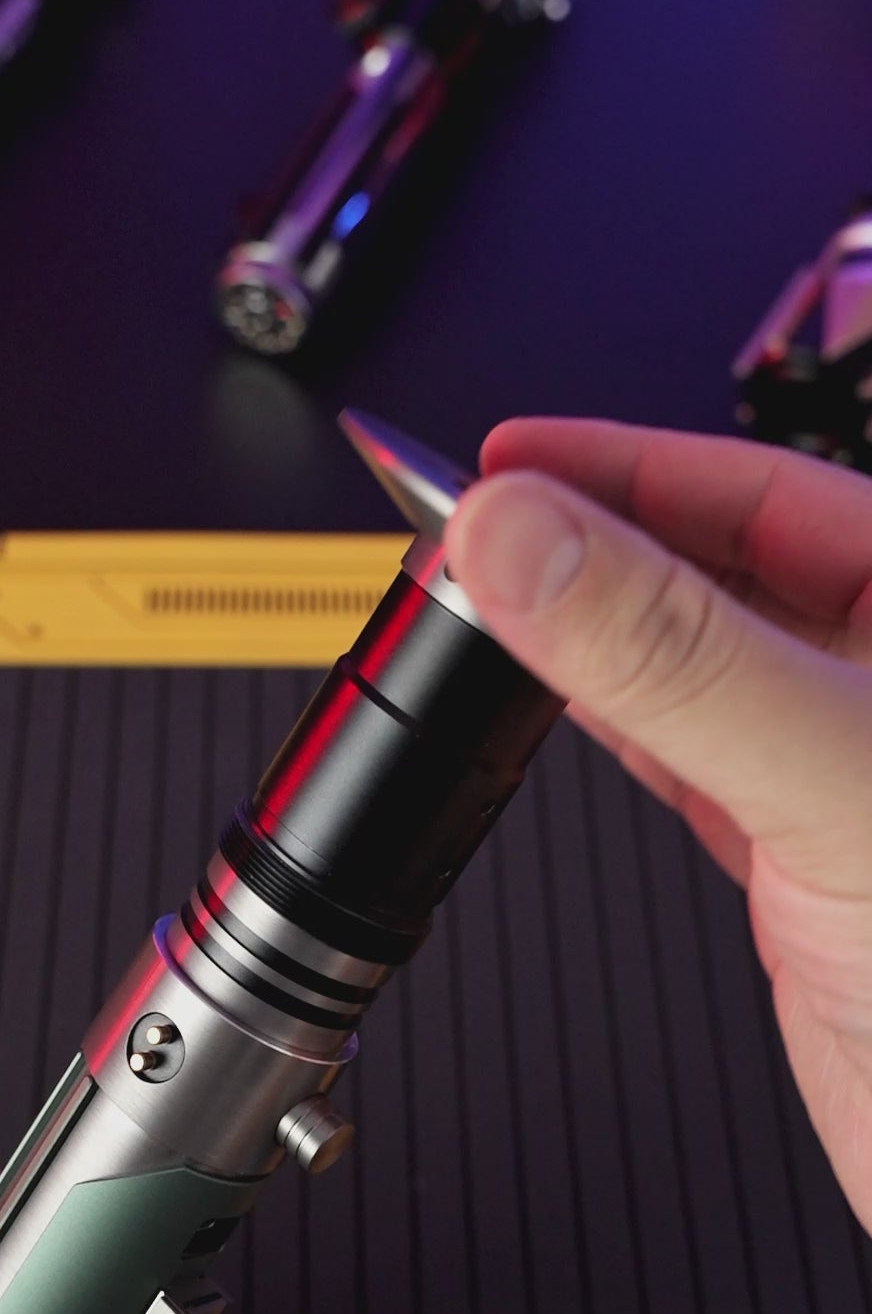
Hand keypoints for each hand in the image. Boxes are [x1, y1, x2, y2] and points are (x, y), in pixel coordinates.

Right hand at [446, 420, 871, 1234]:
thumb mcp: (833, 778)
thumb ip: (674, 655)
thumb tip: (527, 544)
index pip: (757, 488)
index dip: (621, 465)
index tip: (508, 464)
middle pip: (709, 563)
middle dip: (589, 540)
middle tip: (477, 534)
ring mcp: (837, 761)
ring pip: (686, 658)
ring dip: (584, 629)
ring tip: (490, 597)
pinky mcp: (795, 849)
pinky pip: (684, 751)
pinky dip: (608, 721)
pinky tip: (553, 696)